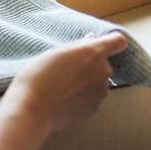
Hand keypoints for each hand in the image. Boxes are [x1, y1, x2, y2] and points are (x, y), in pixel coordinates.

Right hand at [3, 32, 128, 132]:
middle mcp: (103, 71)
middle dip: (88, 66)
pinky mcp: (95, 109)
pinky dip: (81, 97)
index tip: (99, 45)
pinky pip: (91, 98)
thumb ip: (77, 46)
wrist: (31, 109)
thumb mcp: (54, 53)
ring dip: (85, 82)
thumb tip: (91, 40)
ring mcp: (101, 92)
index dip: (111, 42)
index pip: (118, 41)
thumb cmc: (38, 77)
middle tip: (65, 70)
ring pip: (96, 82)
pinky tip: (63, 99)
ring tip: (61, 87)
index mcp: (93, 52)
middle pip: (103, 64)